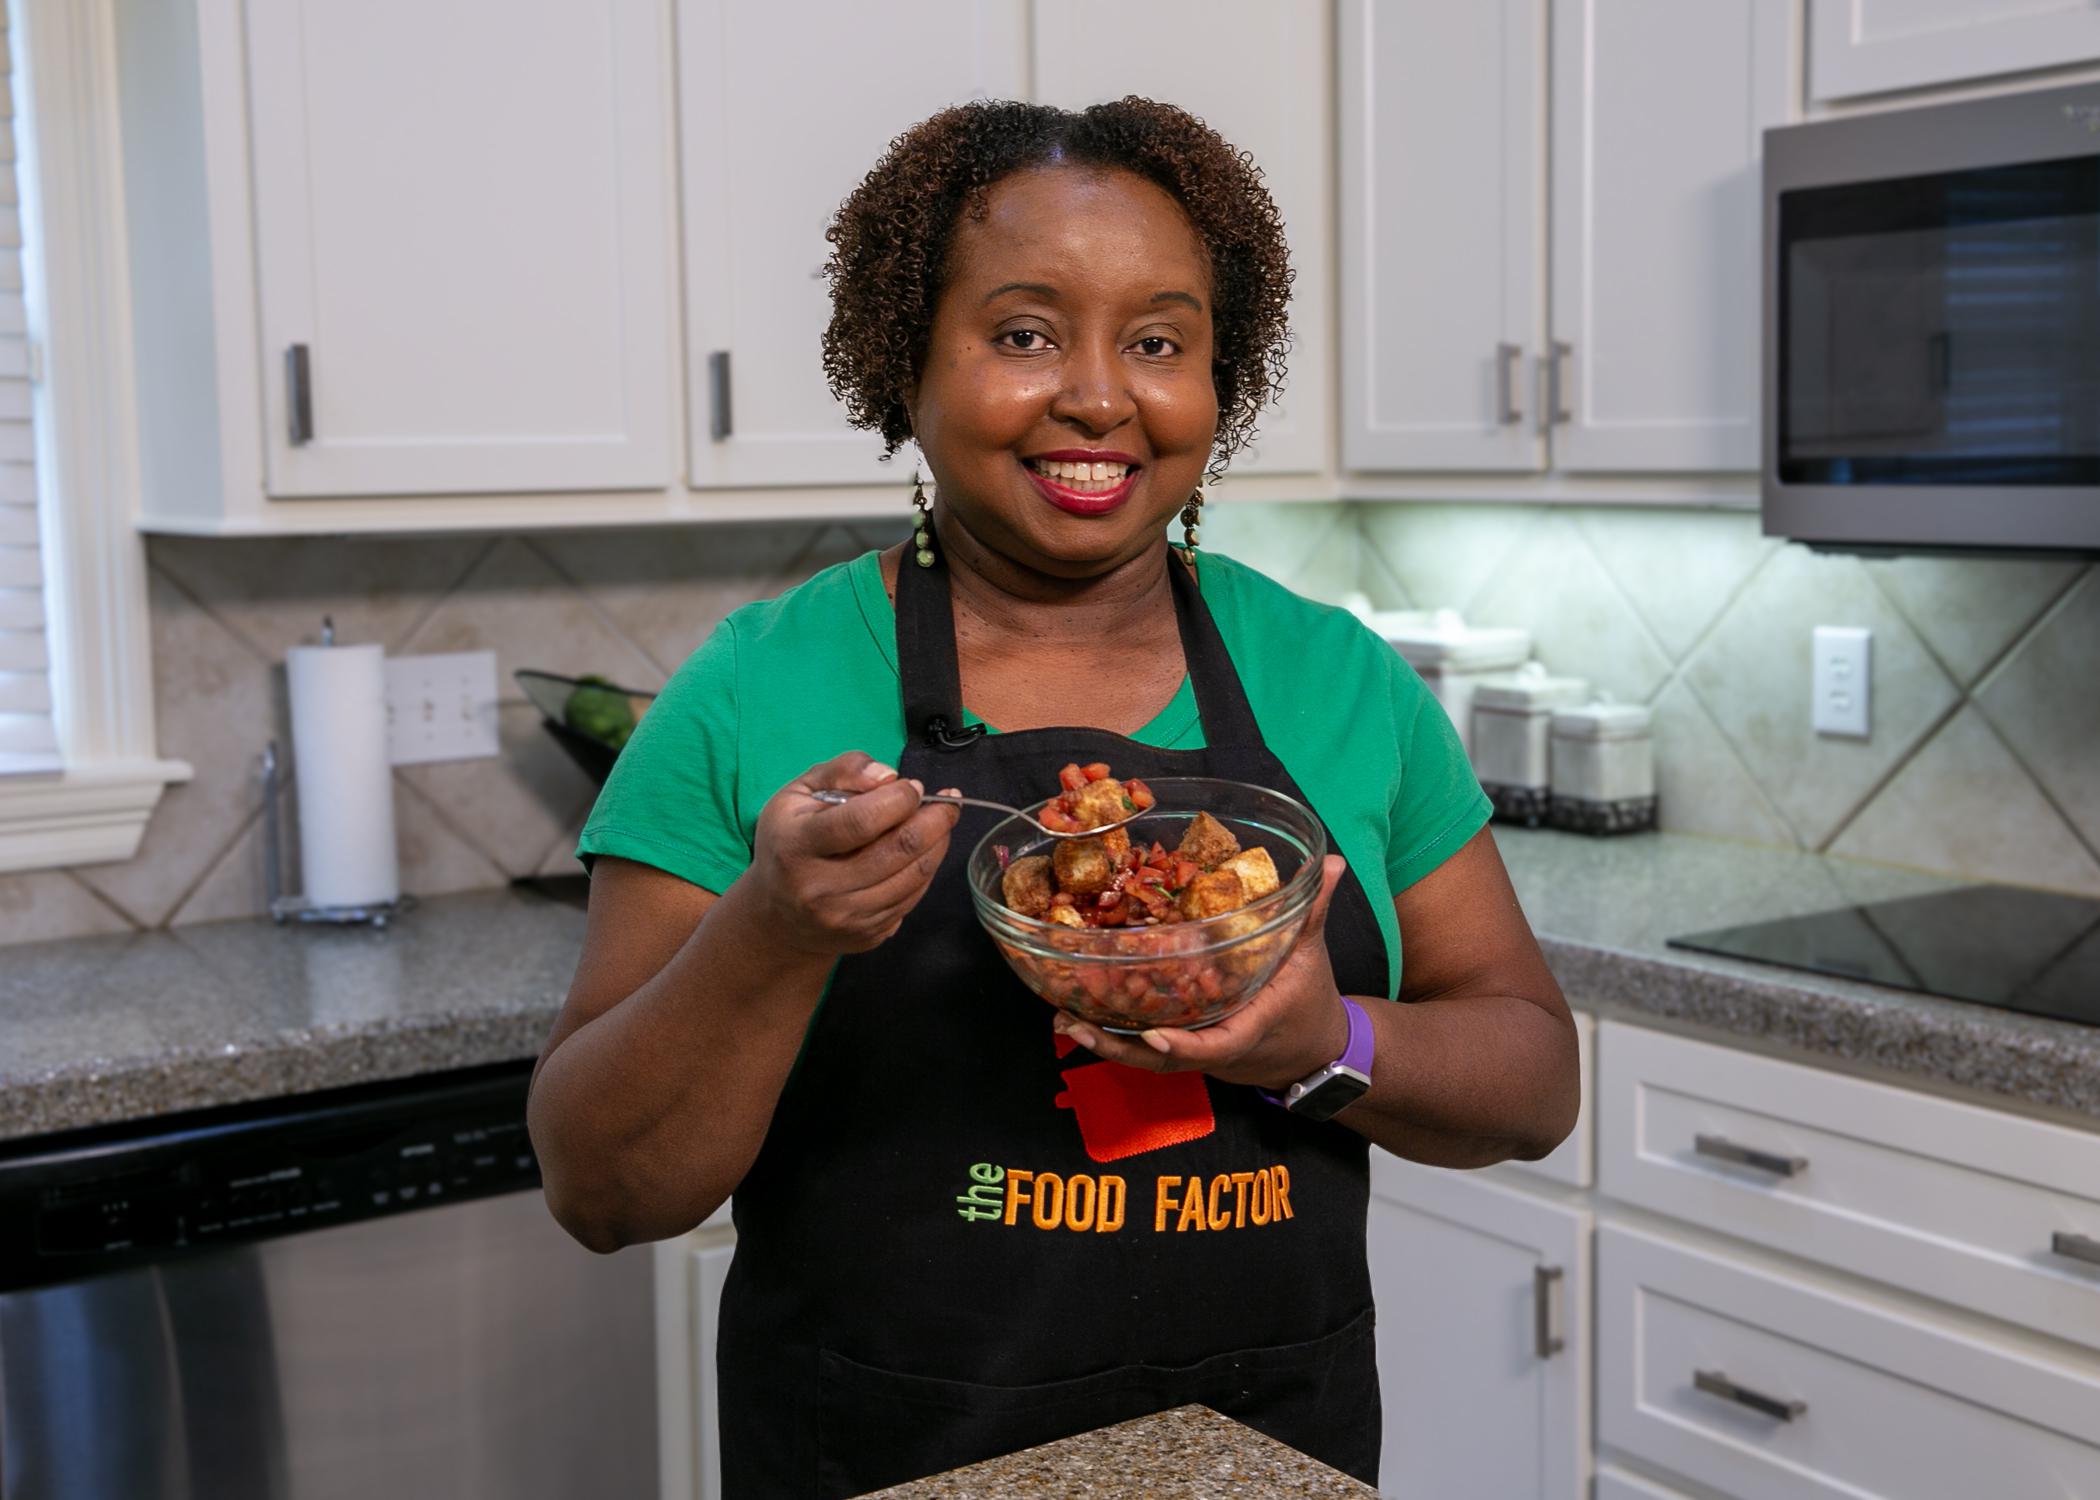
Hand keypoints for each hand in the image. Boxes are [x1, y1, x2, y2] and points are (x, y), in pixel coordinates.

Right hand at [747, 751, 960, 955]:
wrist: (778, 915)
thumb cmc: (790, 841)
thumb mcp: (799, 793)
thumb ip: (843, 771)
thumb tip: (889, 776)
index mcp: (797, 846)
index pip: (860, 821)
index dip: (898, 799)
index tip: (911, 786)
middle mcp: (819, 889)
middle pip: (898, 850)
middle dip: (935, 819)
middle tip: (948, 801)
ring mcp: (845, 918)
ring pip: (914, 876)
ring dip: (939, 843)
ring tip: (943, 820)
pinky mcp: (866, 936)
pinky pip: (913, 898)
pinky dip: (927, 869)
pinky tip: (926, 850)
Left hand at [1053, 856, 1354, 1091]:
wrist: (1316, 1052)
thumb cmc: (1311, 1002)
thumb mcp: (1313, 955)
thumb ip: (1313, 910)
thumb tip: (1329, 862)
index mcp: (1249, 1028)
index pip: (1216, 1046)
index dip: (1183, 1045)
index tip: (1152, 1034)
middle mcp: (1217, 1047)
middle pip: (1164, 1059)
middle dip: (1119, 1048)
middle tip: (1075, 1023)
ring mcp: (1199, 1051)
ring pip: (1149, 1058)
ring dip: (1106, 1044)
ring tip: (1065, 1022)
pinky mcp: (1188, 1047)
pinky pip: (1148, 1049)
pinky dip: (1116, 1038)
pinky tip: (1079, 1019)